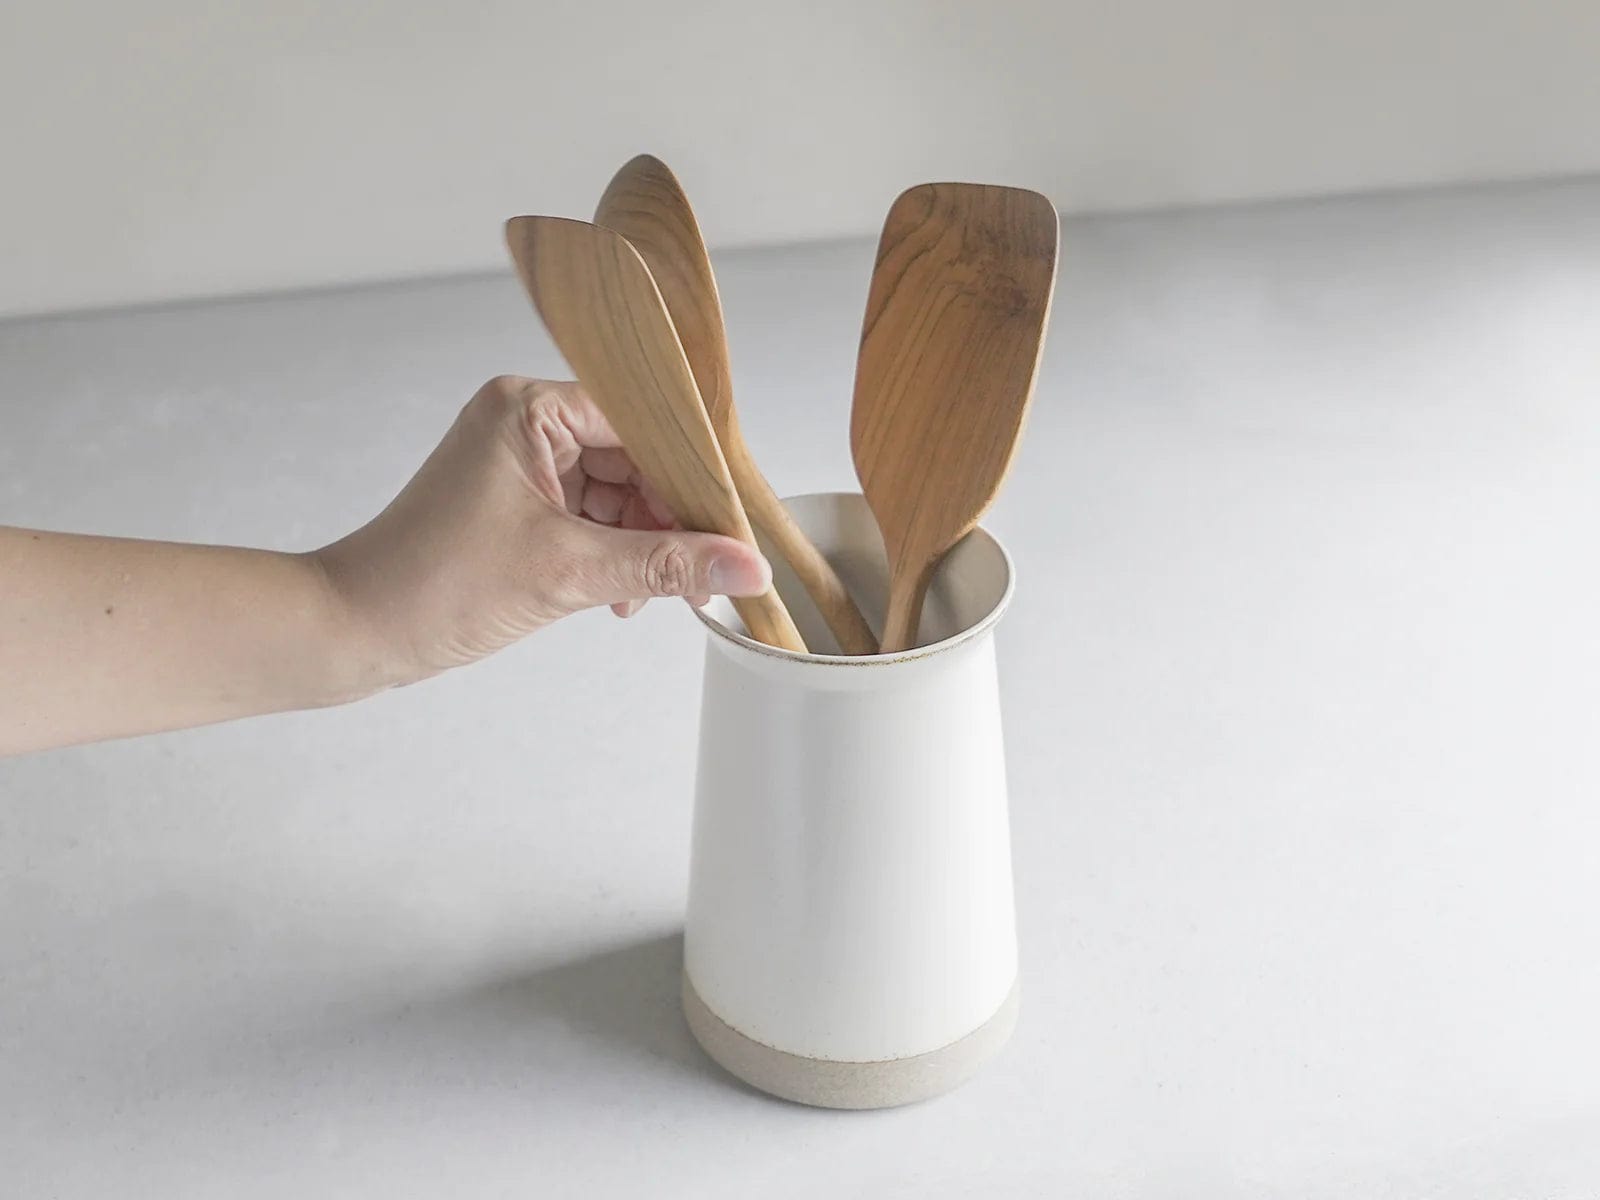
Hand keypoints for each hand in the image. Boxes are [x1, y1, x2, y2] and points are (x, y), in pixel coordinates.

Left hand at [315, 376, 771, 685]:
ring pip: (616, 493)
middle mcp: (524, 422)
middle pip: (634, 458)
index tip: (729, 524)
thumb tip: (745, 566)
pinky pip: (589, 517)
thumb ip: (665, 564)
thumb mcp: (568, 573)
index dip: (689, 475)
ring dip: (643, 544)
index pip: (641, 423)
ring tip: (656, 594)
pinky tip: (621, 596)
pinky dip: (613, 554)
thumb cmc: (434, 585)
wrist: (355, 630)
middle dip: (667, 519)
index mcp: (528, 408)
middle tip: (700, 573)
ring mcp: (519, 463)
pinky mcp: (516, 503)